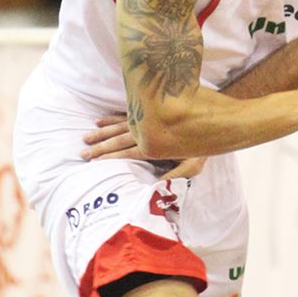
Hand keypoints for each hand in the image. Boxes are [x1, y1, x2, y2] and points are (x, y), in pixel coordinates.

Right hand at [80, 113, 203, 176]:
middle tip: (83, 154)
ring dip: (102, 133)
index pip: (127, 154)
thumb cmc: (205, 144)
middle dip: (100, 148)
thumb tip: (155, 187)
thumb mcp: (193, 165)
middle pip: (118, 140)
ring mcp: (146, 119)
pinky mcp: (148, 109)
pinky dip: (112, 118)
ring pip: (118, 127)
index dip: (110, 159)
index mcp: (155, 146)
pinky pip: (125, 113)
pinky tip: (100, 120)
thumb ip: (174, 176)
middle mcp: (147, 132)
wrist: (214, 115)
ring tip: (87, 138)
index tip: (93, 164)